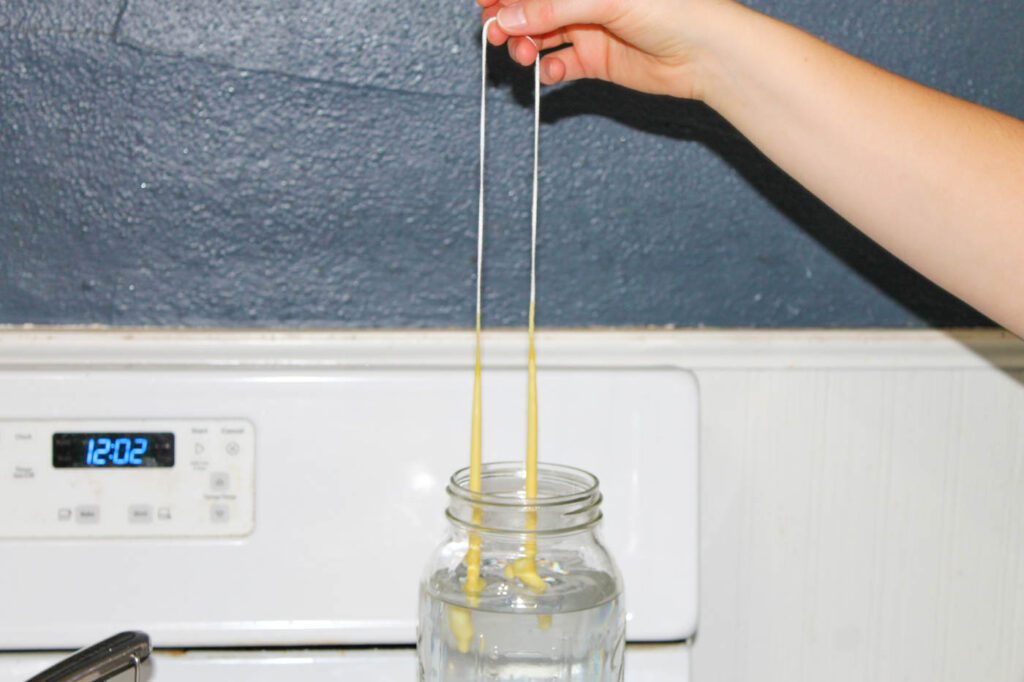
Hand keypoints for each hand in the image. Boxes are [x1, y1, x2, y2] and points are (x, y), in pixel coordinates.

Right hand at [478, 0, 736, 99]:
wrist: (707, 54)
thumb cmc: (674, 9)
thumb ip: (553, 8)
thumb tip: (508, 15)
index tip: (485, 0)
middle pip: (532, 5)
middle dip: (509, 16)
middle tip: (496, 31)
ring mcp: (590, 28)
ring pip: (541, 35)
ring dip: (524, 44)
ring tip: (522, 54)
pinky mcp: (597, 60)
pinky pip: (560, 64)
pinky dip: (549, 70)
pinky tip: (550, 72)